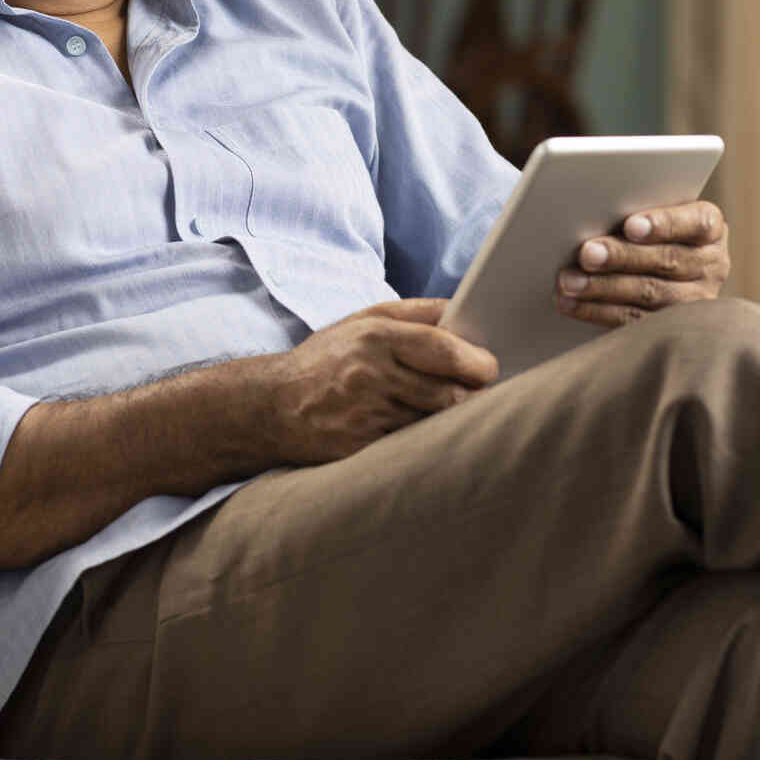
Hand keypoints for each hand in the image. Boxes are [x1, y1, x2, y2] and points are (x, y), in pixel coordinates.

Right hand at [264, 299, 499, 463]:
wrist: (270, 406)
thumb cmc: (324, 360)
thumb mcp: (362, 320)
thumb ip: (416, 313)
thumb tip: (464, 310)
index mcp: (375, 338)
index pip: (442, 349)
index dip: (476, 361)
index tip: (490, 367)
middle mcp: (370, 376)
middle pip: (446, 394)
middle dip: (472, 396)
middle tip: (480, 394)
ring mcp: (364, 417)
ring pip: (432, 424)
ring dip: (450, 420)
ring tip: (454, 412)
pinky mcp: (360, 450)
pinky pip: (410, 447)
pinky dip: (424, 441)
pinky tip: (425, 434)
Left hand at [555, 200, 729, 326]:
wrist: (667, 266)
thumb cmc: (651, 229)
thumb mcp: (656, 213)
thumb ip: (635, 211)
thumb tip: (591, 212)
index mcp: (710, 228)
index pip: (696, 222)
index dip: (663, 224)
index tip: (630, 225)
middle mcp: (710, 265)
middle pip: (667, 261)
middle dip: (622, 256)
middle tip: (586, 253)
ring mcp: (695, 300)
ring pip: (649, 294)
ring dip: (603, 287)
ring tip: (569, 281)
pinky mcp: (670, 327)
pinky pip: (633, 321)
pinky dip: (596, 311)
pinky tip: (570, 303)